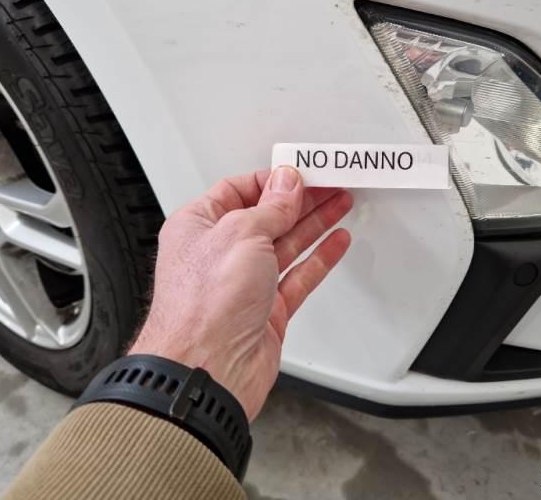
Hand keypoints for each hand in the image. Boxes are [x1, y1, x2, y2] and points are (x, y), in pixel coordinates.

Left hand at [129, 167, 351, 419]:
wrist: (207, 369)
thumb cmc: (202, 306)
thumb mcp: (240, 234)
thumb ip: (270, 208)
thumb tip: (287, 184)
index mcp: (199, 226)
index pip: (240, 190)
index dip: (273, 180)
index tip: (302, 172)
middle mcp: (220, 254)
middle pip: (268, 216)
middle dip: (301, 199)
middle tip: (331, 184)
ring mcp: (245, 283)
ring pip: (287, 244)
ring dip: (316, 223)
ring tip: (341, 203)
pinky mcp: (267, 310)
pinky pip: (299, 276)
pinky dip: (320, 258)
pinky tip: (336, 242)